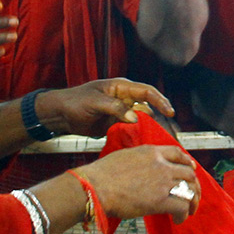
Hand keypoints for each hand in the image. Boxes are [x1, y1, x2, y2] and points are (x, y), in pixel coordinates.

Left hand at [35, 79, 174, 136]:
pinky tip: (146, 145)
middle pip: (149, 107)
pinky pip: (132, 130)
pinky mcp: (117, 125)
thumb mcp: (95, 102)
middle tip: (173, 131)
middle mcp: (125, 99)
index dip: (160, 100)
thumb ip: (115, 108)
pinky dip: (139, 136)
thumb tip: (135, 117)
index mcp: (121, 88)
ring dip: (151, 129)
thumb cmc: (75, 102)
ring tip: (163, 140)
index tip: (169, 112)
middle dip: (161, 118)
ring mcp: (121, 113)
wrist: (60, 115)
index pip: (146, 92)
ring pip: (142, 120)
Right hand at [77, 144, 199, 222]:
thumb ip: (140, 159)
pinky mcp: (160, 201)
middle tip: (194, 195)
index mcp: (152, 152)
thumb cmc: (102, 174)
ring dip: (192, 201)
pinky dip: (183, 214)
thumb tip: (142, 167)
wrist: (94, 187)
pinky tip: (178, 220)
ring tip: (190, 210)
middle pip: (188, 173)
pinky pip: (182, 206)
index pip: (178, 153)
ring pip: (189, 189)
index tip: (191, 169)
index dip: (188, 162)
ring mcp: (162, 182)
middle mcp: (161, 165)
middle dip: (194, 185)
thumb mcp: (125, 156)